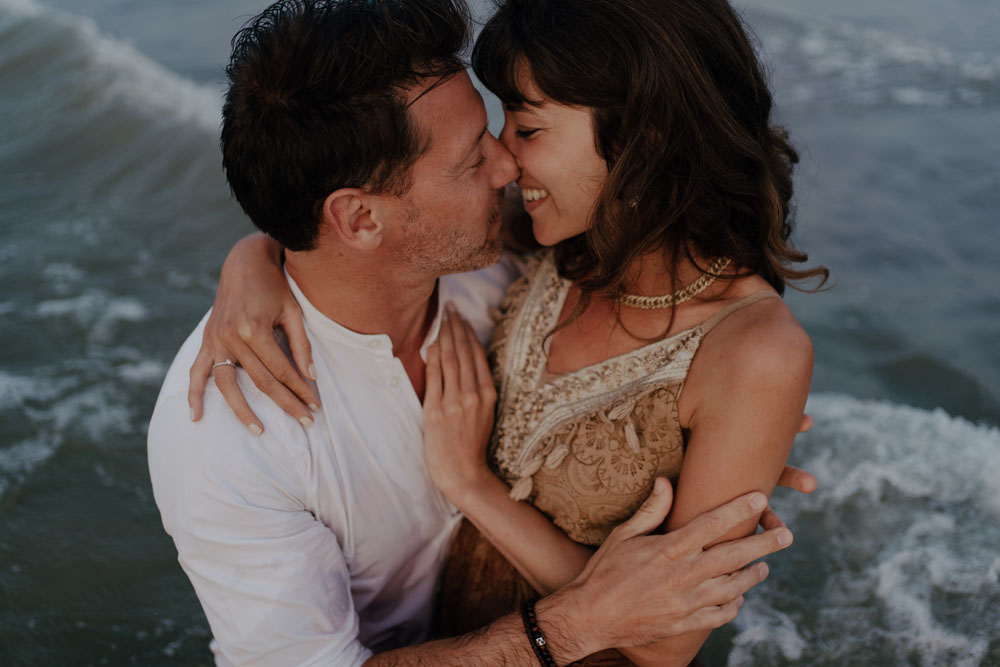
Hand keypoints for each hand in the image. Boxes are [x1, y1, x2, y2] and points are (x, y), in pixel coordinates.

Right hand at [187, 234, 318, 433]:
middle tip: (306, 422)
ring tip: (260, 431)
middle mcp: (231, 337)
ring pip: (228, 384)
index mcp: (254, 329)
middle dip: (286, 403)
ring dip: (243, 411)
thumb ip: (301, 345)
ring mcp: (215, 340)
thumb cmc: (274, 286)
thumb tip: (311, 377)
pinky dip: (194, 394)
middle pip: (261, 381)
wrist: (244, 263)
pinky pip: (197, 371)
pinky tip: (197, 416)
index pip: (282, 370)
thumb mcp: (293, 311)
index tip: (315, 406)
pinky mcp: (207, 340)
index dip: (300, 390)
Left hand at [423, 305, 496, 497]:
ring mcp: (455, 402)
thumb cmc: (470, 444)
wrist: (463, 474)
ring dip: (445, 335)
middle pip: (463, 352)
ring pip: (450, 359)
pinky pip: (434, 377)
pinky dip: (433, 357)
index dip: (469, 332)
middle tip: (450, 308)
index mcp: (488, 394)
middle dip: (456, 327)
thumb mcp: (482, 412)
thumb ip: (474, 387)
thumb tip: (459, 358)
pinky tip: (431, 343)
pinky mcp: (437, 411)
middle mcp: (473, 395)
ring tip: (443, 318)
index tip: (462, 317)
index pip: (477, 355)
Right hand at [545, 479, 791, 657]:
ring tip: (764, 566)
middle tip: (786, 535)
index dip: (739, 509)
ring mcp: (687, 602)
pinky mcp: (685, 624)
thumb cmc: (603, 571)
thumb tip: (666, 482)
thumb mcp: (623, 535)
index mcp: (670, 549)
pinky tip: (737, 596)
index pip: (713, 524)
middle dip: (764, 543)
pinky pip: (720, 614)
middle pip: (735, 555)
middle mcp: (684, 575)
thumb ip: (650, 510)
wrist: (590, 617)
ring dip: (753, 575)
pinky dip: (734, 604)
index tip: (760, 498)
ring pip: (734, 587)